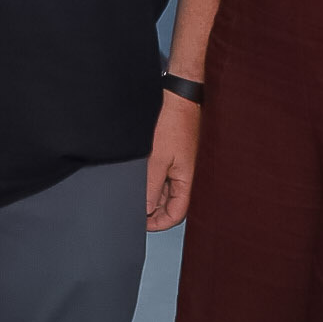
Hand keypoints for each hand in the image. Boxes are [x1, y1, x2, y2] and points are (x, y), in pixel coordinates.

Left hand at [146, 93, 198, 230]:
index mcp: (188, 181)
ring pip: (166, 192)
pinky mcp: (176, 158)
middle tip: (134, 209)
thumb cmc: (174, 123)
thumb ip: (151, 186)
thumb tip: (146, 209)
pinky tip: (140, 178)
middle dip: (152, 210)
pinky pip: (165, 178)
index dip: (158, 223)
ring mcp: (182, 168)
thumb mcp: (157, 159)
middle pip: (170, 205)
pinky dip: (153, 182)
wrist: (180, 98)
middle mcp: (188, 177)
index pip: (176, 214)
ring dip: (151, 195)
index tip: (141, 223)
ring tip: (135, 192)